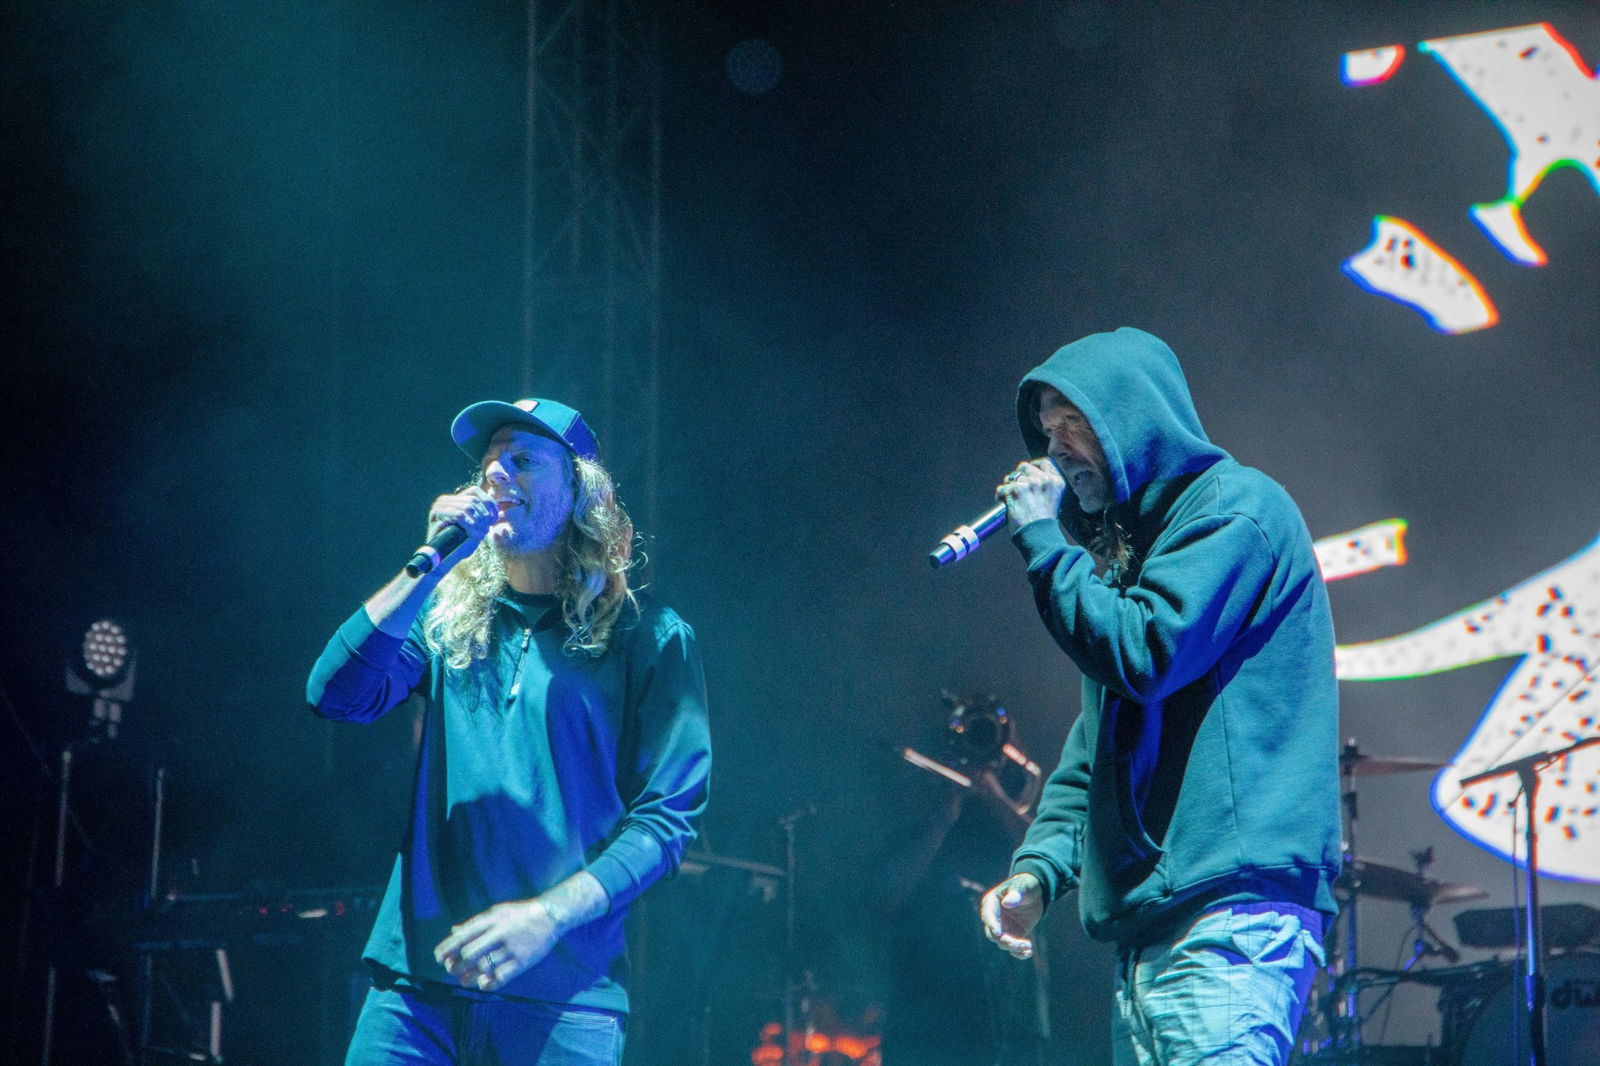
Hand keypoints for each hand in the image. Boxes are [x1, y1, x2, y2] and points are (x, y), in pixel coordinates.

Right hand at [424, 487, 497, 571]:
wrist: (444, 560)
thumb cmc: (461, 545)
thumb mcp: (476, 527)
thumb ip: (484, 516)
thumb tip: (497, 508)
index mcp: (454, 500)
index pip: (475, 491)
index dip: (488, 503)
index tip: (493, 520)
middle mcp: (445, 500)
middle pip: (473, 500)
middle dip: (484, 516)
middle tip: (485, 531)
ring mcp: (439, 506)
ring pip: (467, 507)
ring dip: (478, 522)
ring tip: (479, 534)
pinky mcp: (436, 515)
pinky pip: (459, 515)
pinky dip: (470, 525)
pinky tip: (473, 535)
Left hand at [433, 898, 560, 991]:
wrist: (550, 916)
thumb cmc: (519, 914)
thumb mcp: (496, 912)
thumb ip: (475, 923)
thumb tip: (454, 931)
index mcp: (491, 920)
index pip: (463, 935)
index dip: (448, 948)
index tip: (438, 958)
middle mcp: (500, 933)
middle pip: (470, 953)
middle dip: (457, 965)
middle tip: (452, 970)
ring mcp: (511, 948)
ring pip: (483, 967)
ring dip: (469, 977)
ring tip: (463, 980)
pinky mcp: (522, 961)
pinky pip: (500, 977)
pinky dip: (488, 983)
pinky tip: (483, 983)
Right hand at [980, 872, 1043, 959]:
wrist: (1036, 892)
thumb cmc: (1026, 886)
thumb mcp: (1023, 887)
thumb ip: (1015, 894)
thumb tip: (1006, 903)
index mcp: (991, 903)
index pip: (988, 915)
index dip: (992, 924)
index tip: (998, 933)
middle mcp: (994, 917)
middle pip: (994, 934)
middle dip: (1005, 941)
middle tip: (1019, 944)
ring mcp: (1003, 928)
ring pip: (1003, 943)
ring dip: (1014, 947)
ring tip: (1028, 947)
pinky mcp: (1014, 934)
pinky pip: (1013, 947)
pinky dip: (1019, 952)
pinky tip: (1028, 952)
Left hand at [995, 460, 1064, 529]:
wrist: (1039, 536)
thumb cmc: (1044, 523)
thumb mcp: (1053, 499)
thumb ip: (1045, 486)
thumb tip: (1030, 478)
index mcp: (1056, 481)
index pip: (1045, 462)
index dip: (1034, 465)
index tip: (1027, 471)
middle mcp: (1043, 480)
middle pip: (1024, 467)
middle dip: (1018, 476)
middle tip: (1016, 488)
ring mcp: (1029, 484)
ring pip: (1011, 477)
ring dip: (1008, 487)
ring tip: (1010, 499)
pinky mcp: (1015, 490)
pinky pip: (1001, 488)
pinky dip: (1000, 496)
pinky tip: (1004, 503)